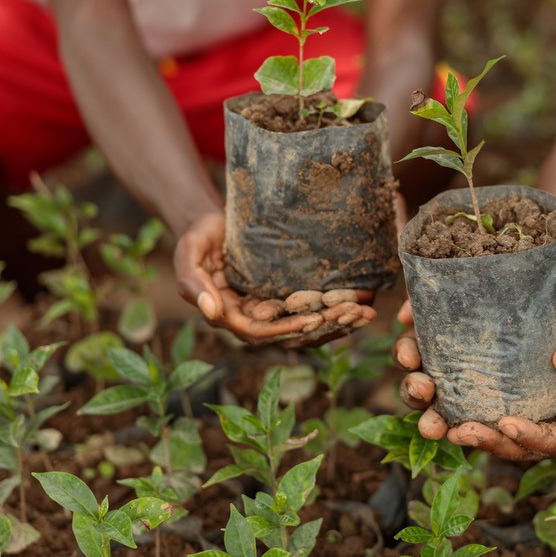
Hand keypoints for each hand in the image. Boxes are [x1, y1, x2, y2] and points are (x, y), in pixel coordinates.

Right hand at [174, 212, 377, 346]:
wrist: (213, 223)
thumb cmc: (198, 237)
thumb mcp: (189, 255)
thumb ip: (194, 284)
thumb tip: (212, 313)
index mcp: (229, 316)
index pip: (261, 332)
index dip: (287, 329)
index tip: (315, 320)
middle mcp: (253, 318)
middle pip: (291, 334)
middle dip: (324, 327)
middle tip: (355, 315)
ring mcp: (272, 309)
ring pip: (307, 325)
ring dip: (337, 322)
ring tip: (366, 312)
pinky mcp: (286, 296)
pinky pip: (313, 309)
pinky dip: (336, 308)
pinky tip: (361, 301)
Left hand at [395, 288, 555, 459]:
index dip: (530, 440)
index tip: (505, 425)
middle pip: (517, 441)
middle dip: (482, 439)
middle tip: (451, 430)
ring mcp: (539, 400)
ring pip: (494, 420)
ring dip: (458, 419)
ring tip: (428, 410)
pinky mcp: (522, 379)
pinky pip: (488, 392)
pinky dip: (458, 389)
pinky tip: (428, 370)